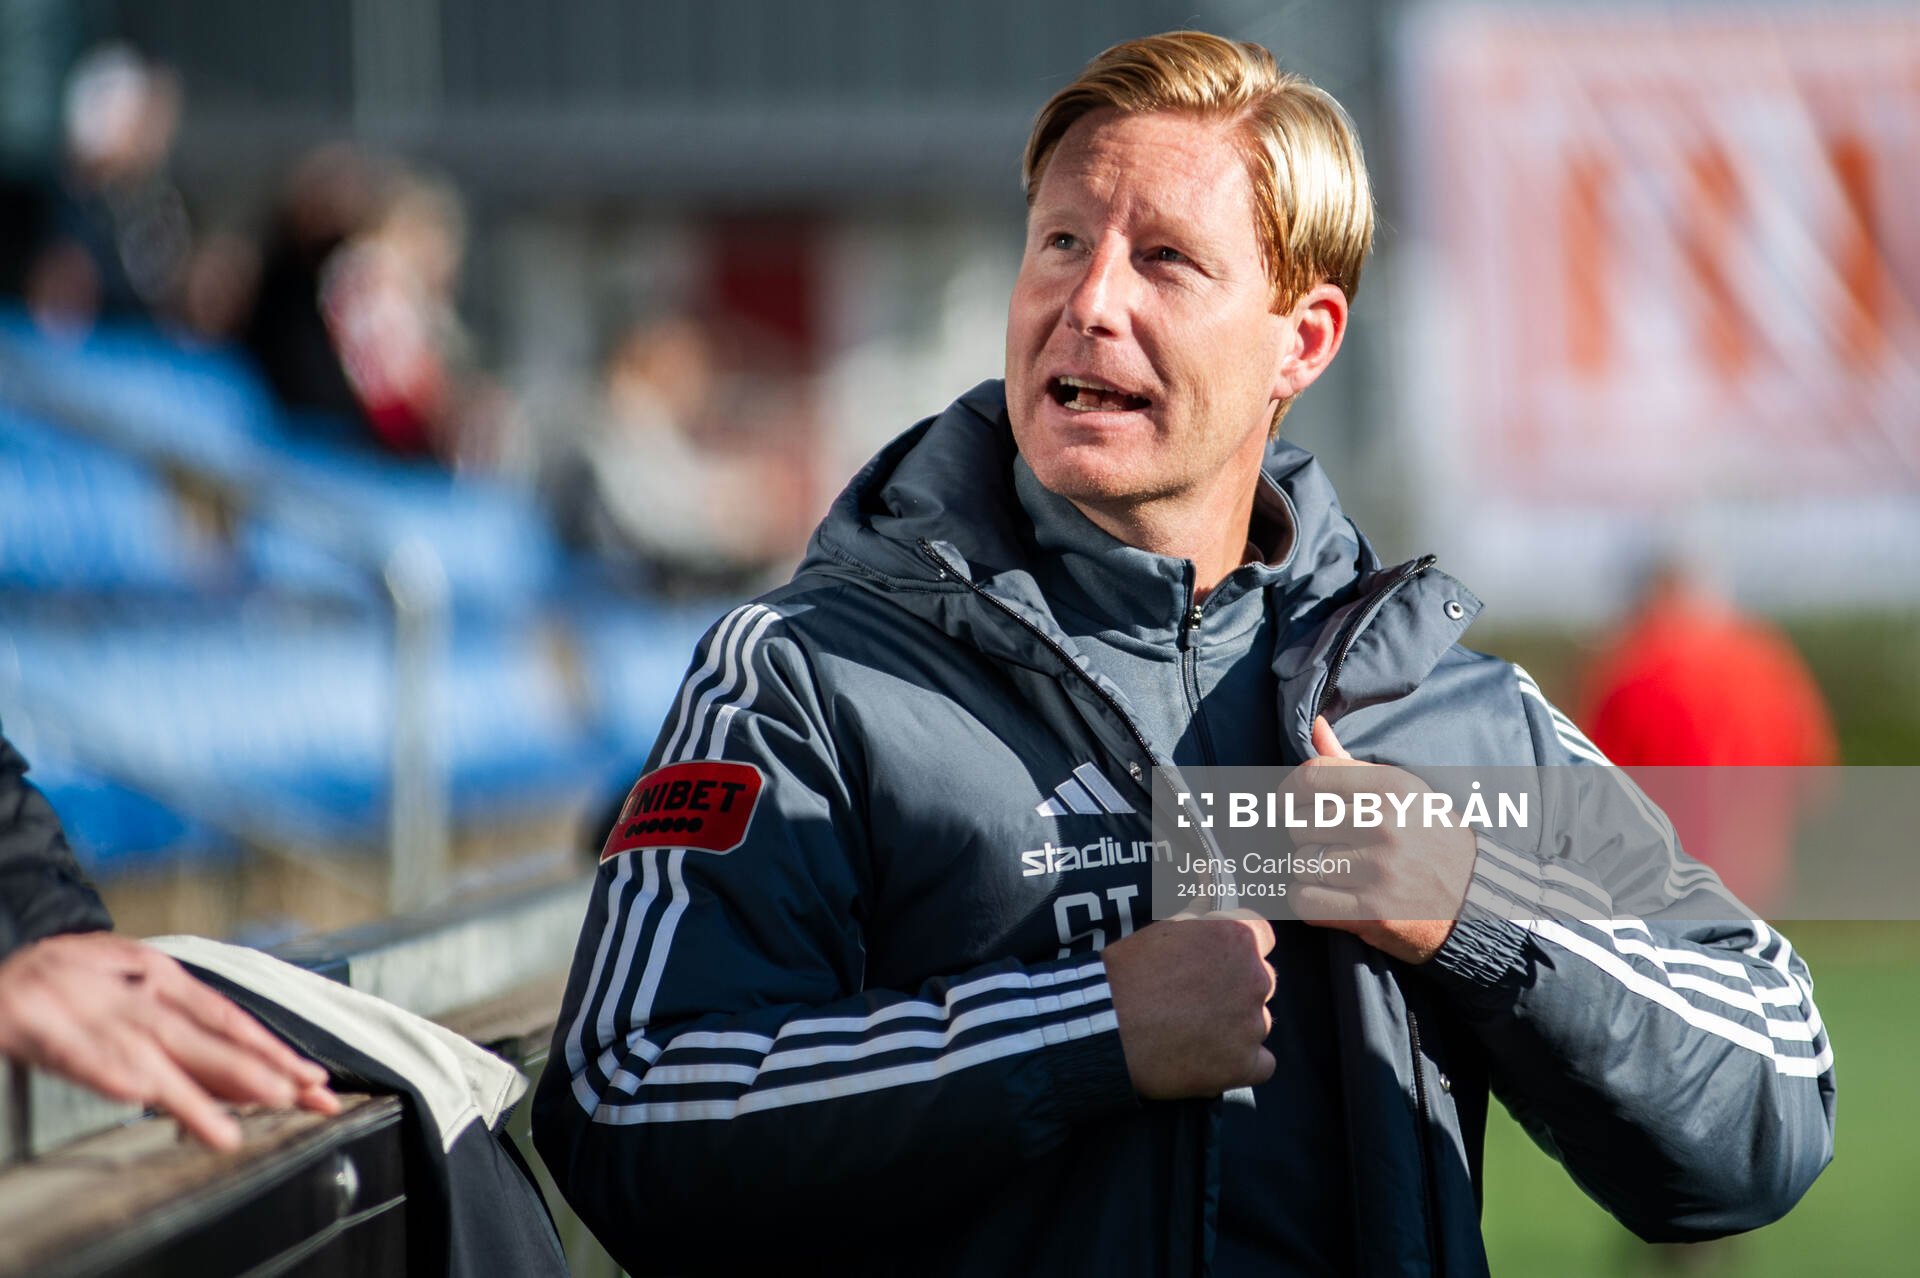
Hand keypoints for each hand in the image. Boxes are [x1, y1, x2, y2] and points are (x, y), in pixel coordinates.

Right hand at [0, 932, 340, 1149]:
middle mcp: (135, 995)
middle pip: (203, 1036)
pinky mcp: (41, 1026)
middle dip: (252, 1069)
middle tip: (295, 1095)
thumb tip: (235, 1072)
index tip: (309, 1078)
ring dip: (191, 1091)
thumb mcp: (136, 986)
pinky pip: (78, 1054)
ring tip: (225, 1127)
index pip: (226, 1019)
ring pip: (151, 1052)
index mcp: (162, 981)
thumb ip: (181, 1026)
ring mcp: (91, 1011)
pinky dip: (108, 1071)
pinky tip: (136, 1094)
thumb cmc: (73, 980)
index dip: (269, 1050)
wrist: (4, 969)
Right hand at [1101, 912, 1276, 1098]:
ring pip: (1257, 1022)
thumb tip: (1211, 880)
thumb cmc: (1128, 972)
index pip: (1262, 938)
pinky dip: (1240, 1063)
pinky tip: (1210, 1058)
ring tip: (1192, 1031)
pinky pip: (1261, 1064)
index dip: (1236, 952)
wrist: (1105, 1025)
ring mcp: (1253, 1024)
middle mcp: (1256, 977)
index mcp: (1239, 937)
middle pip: (1260, 981)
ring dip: (1234, 1026)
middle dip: (1235, 989)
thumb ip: (1201, 913)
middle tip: (1196, 1000)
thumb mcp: (1165, 928)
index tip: (1214, 964)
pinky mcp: (1244, 1064)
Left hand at [1290, 716, 1472, 963]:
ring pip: (1301, 863)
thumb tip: (1316, 726)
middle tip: (1330, 845)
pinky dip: (1309, 902)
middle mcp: (1384, 823)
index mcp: (1391, 787)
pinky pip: (1305, 901)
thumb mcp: (1403, 793)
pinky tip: (1331, 897)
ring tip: (1337, 873)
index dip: (1288, 792)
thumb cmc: (1431, 839)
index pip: (1311, 777)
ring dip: (1310, 871)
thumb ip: (1350, 764)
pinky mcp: (1372, 911)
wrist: (1477, 898)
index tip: (1289, 805)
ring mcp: (1378, 869)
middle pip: (1299, 824)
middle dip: (1305, 837)